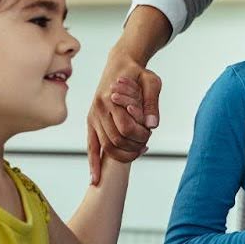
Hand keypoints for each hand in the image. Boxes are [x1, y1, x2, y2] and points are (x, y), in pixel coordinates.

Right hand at [88, 49, 160, 182]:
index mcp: (112, 98)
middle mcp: (99, 109)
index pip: (126, 128)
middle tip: (145, 146)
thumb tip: (153, 125)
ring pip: (104, 146)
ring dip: (121, 155)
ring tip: (137, 153)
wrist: (120, 63)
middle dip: (132, 147)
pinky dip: (93, 163)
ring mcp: (93, 117)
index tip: (149, 135)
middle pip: (115, 140)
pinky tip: (95, 179)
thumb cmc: (138, 73)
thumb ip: (152, 103)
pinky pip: (91, 146)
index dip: (140, 136)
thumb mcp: (152, 82)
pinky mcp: (91, 122)